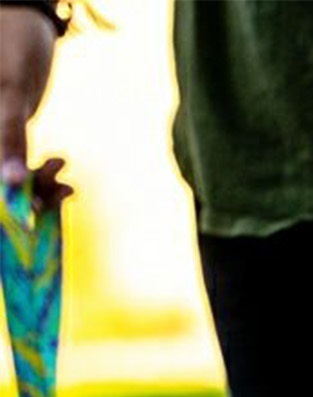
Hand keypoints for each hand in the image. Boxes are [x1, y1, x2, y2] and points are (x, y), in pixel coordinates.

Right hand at [0, 7, 69, 203]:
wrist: (25, 22)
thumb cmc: (11, 43)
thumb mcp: (11, 90)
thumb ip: (9, 135)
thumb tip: (11, 182)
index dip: (5, 202)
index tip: (30, 217)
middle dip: (28, 197)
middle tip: (62, 193)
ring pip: (11, 181)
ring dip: (41, 188)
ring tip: (67, 184)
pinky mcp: (8, 140)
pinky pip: (21, 168)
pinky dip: (43, 176)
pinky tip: (64, 174)